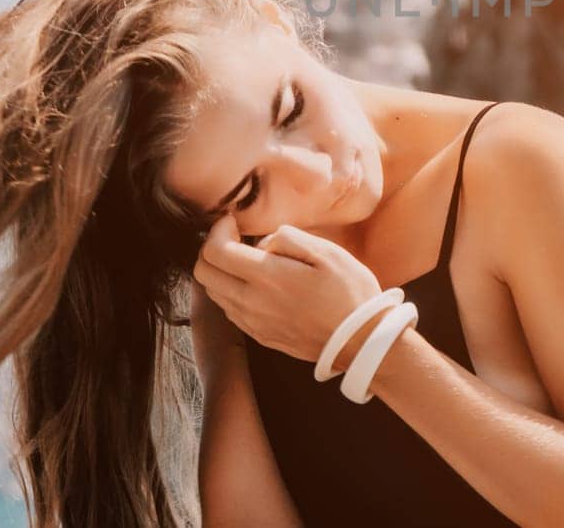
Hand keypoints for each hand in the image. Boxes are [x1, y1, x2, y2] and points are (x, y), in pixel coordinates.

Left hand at [192, 214, 386, 367]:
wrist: (360, 341)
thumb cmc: (350, 293)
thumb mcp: (327, 252)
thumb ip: (289, 238)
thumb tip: (264, 241)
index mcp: (267, 277)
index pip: (214, 252)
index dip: (217, 230)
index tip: (233, 221)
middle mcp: (251, 303)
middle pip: (203, 273)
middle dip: (211, 249)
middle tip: (234, 238)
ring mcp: (253, 323)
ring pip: (213, 292)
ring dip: (221, 271)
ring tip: (247, 260)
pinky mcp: (260, 335)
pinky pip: (230, 310)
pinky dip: (232, 291)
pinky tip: (257, 284)